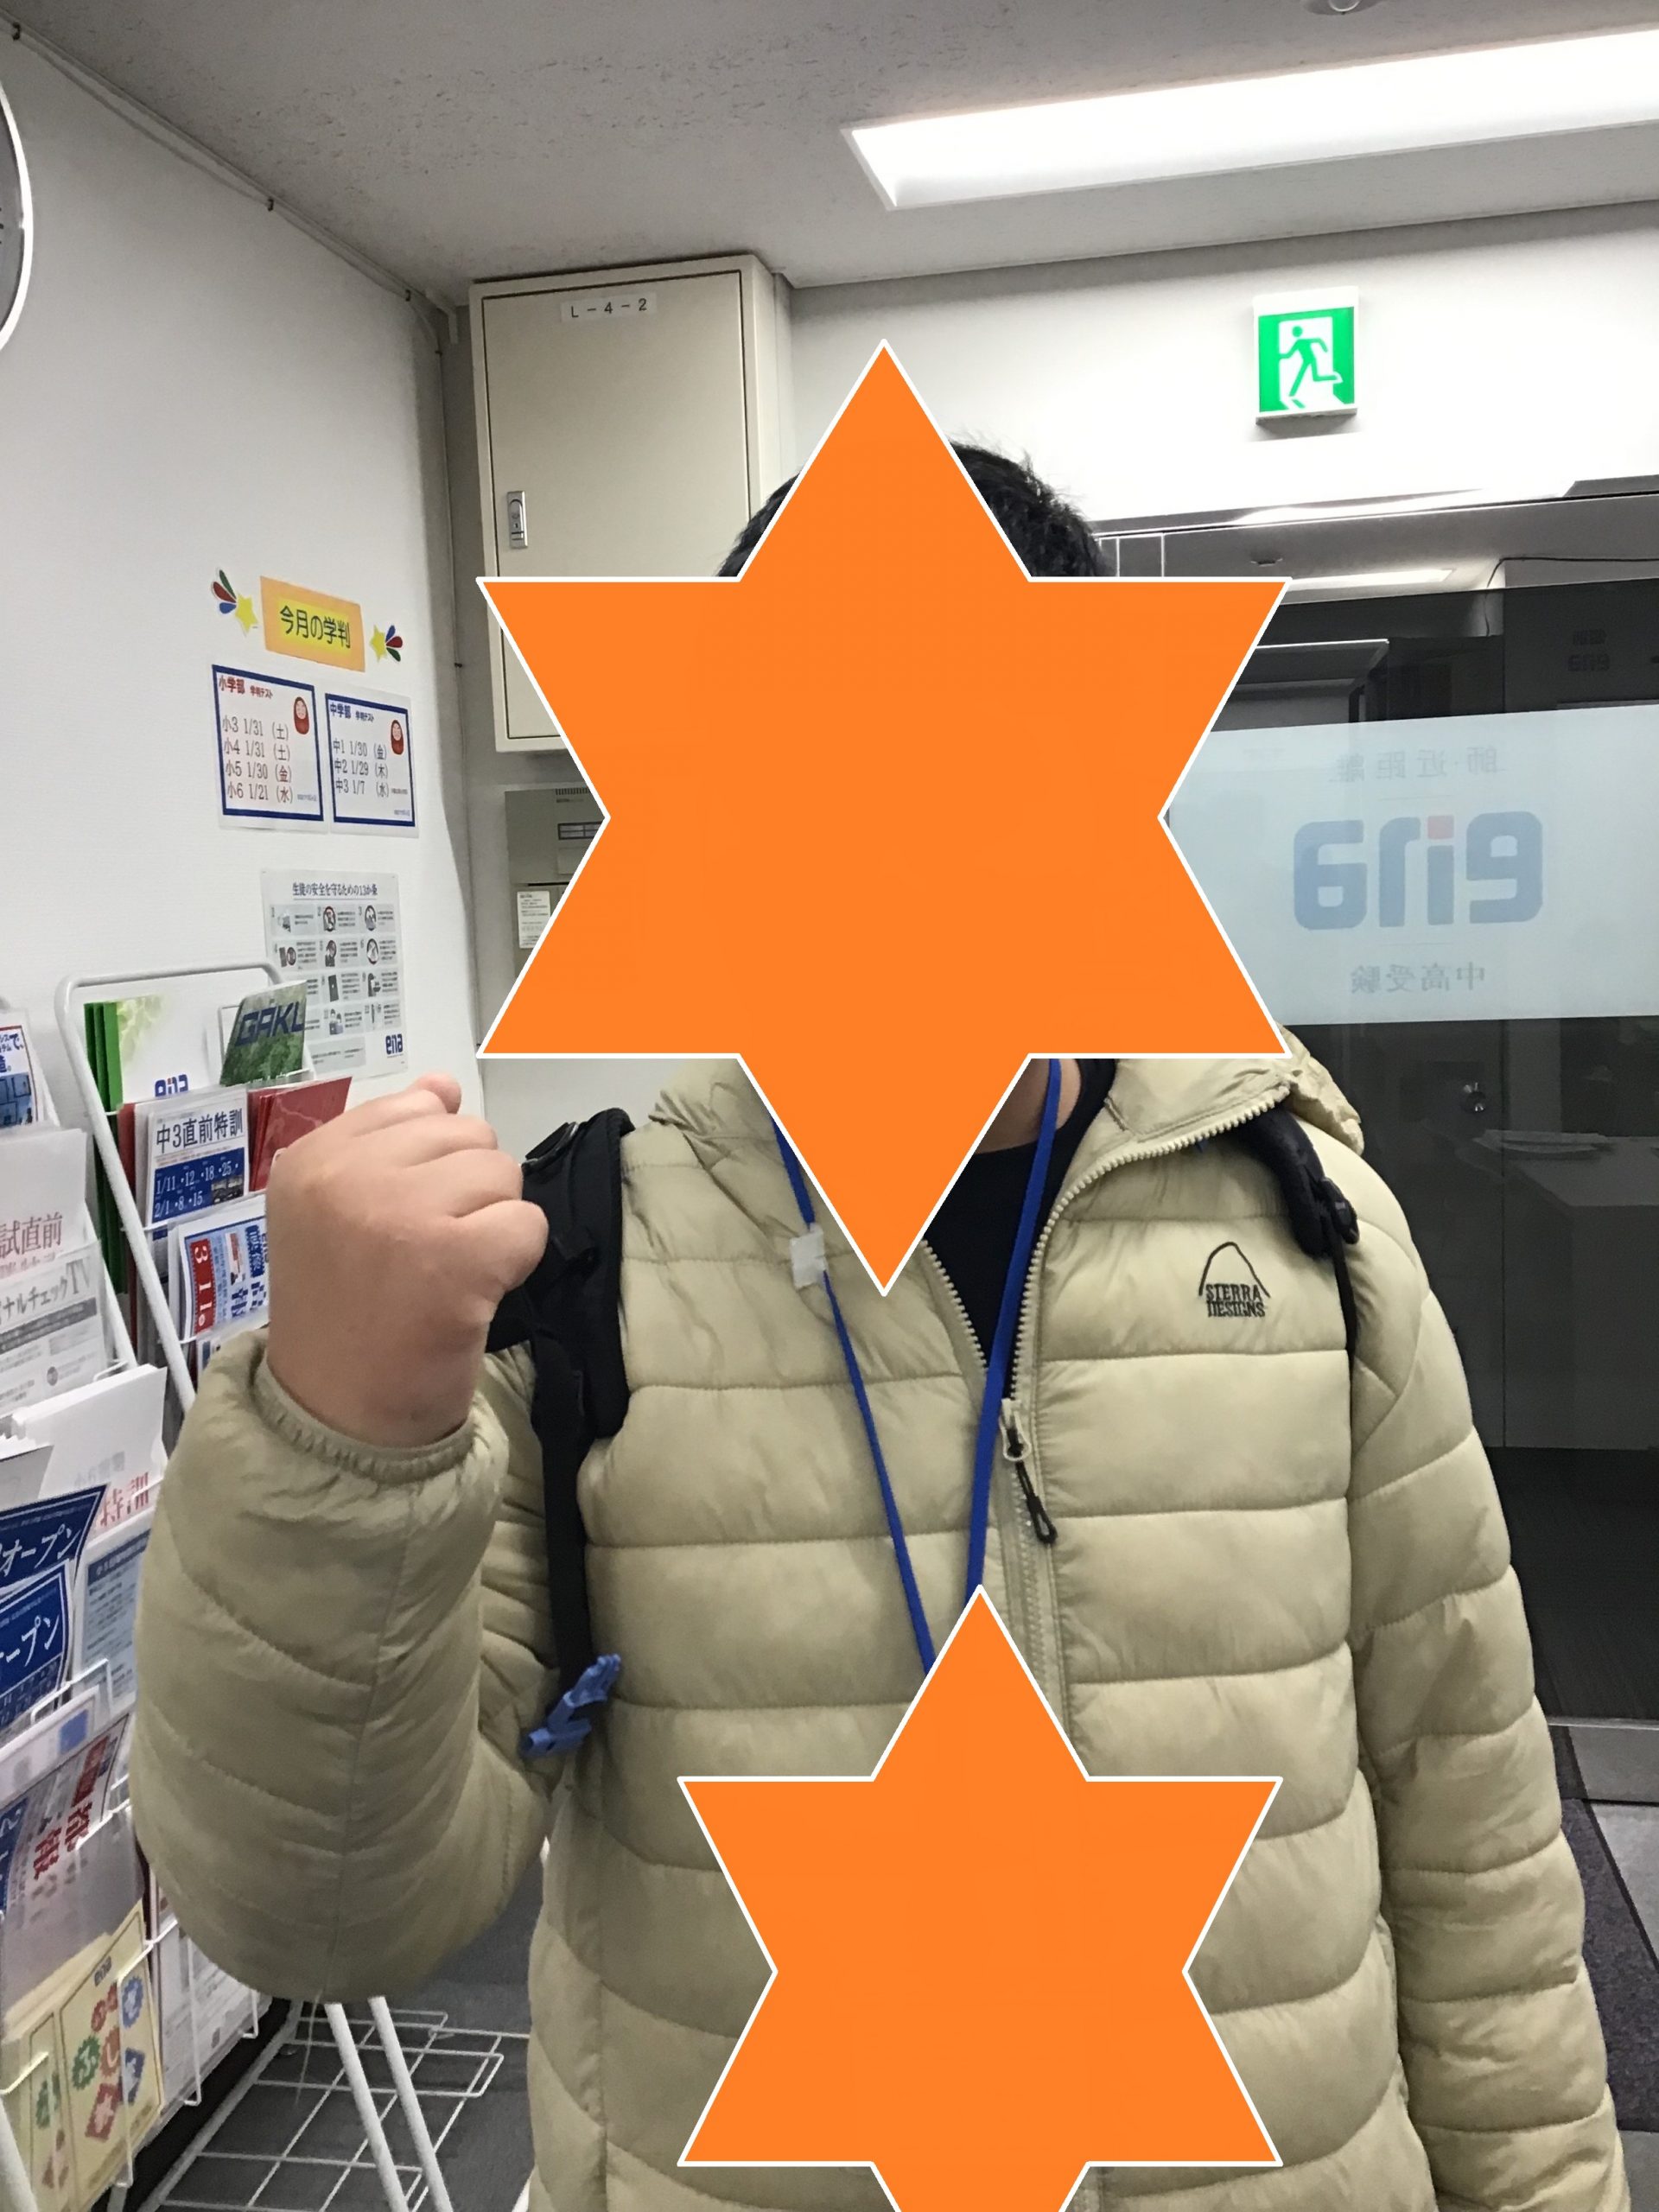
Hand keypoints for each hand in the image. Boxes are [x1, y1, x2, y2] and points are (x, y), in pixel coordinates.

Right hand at [263, 1074, 547, 1448]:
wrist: (337, 1417)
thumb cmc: (347, 1314)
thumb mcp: (340, 1212)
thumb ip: (390, 1141)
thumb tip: (442, 1084)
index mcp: (311, 1159)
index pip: (418, 1108)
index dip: (432, 1167)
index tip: (402, 1223)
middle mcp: (347, 1177)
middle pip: (469, 1137)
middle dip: (467, 1194)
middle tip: (425, 1256)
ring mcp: (399, 1213)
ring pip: (502, 1174)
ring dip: (491, 1226)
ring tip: (444, 1274)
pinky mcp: (453, 1258)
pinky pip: (528, 1224)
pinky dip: (515, 1262)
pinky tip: (471, 1294)